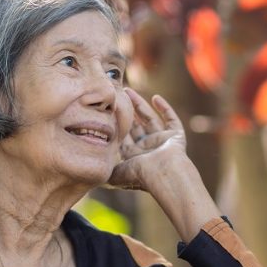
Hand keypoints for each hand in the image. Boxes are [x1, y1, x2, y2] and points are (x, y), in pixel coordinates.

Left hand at [110, 88, 221, 241]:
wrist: (164, 175)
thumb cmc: (140, 174)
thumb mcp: (116, 173)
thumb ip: (104, 169)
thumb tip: (90, 167)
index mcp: (134, 157)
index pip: (123, 136)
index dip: (115, 123)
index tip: (107, 110)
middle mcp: (148, 149)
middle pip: (135, 125)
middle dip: (126, 111)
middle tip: (117, 96)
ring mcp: (162, 142)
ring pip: (150, 119)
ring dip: (140, 105)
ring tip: (128, 91)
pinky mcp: (176, 137)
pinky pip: (171, 119)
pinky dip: (164, 108)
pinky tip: (155, 97)